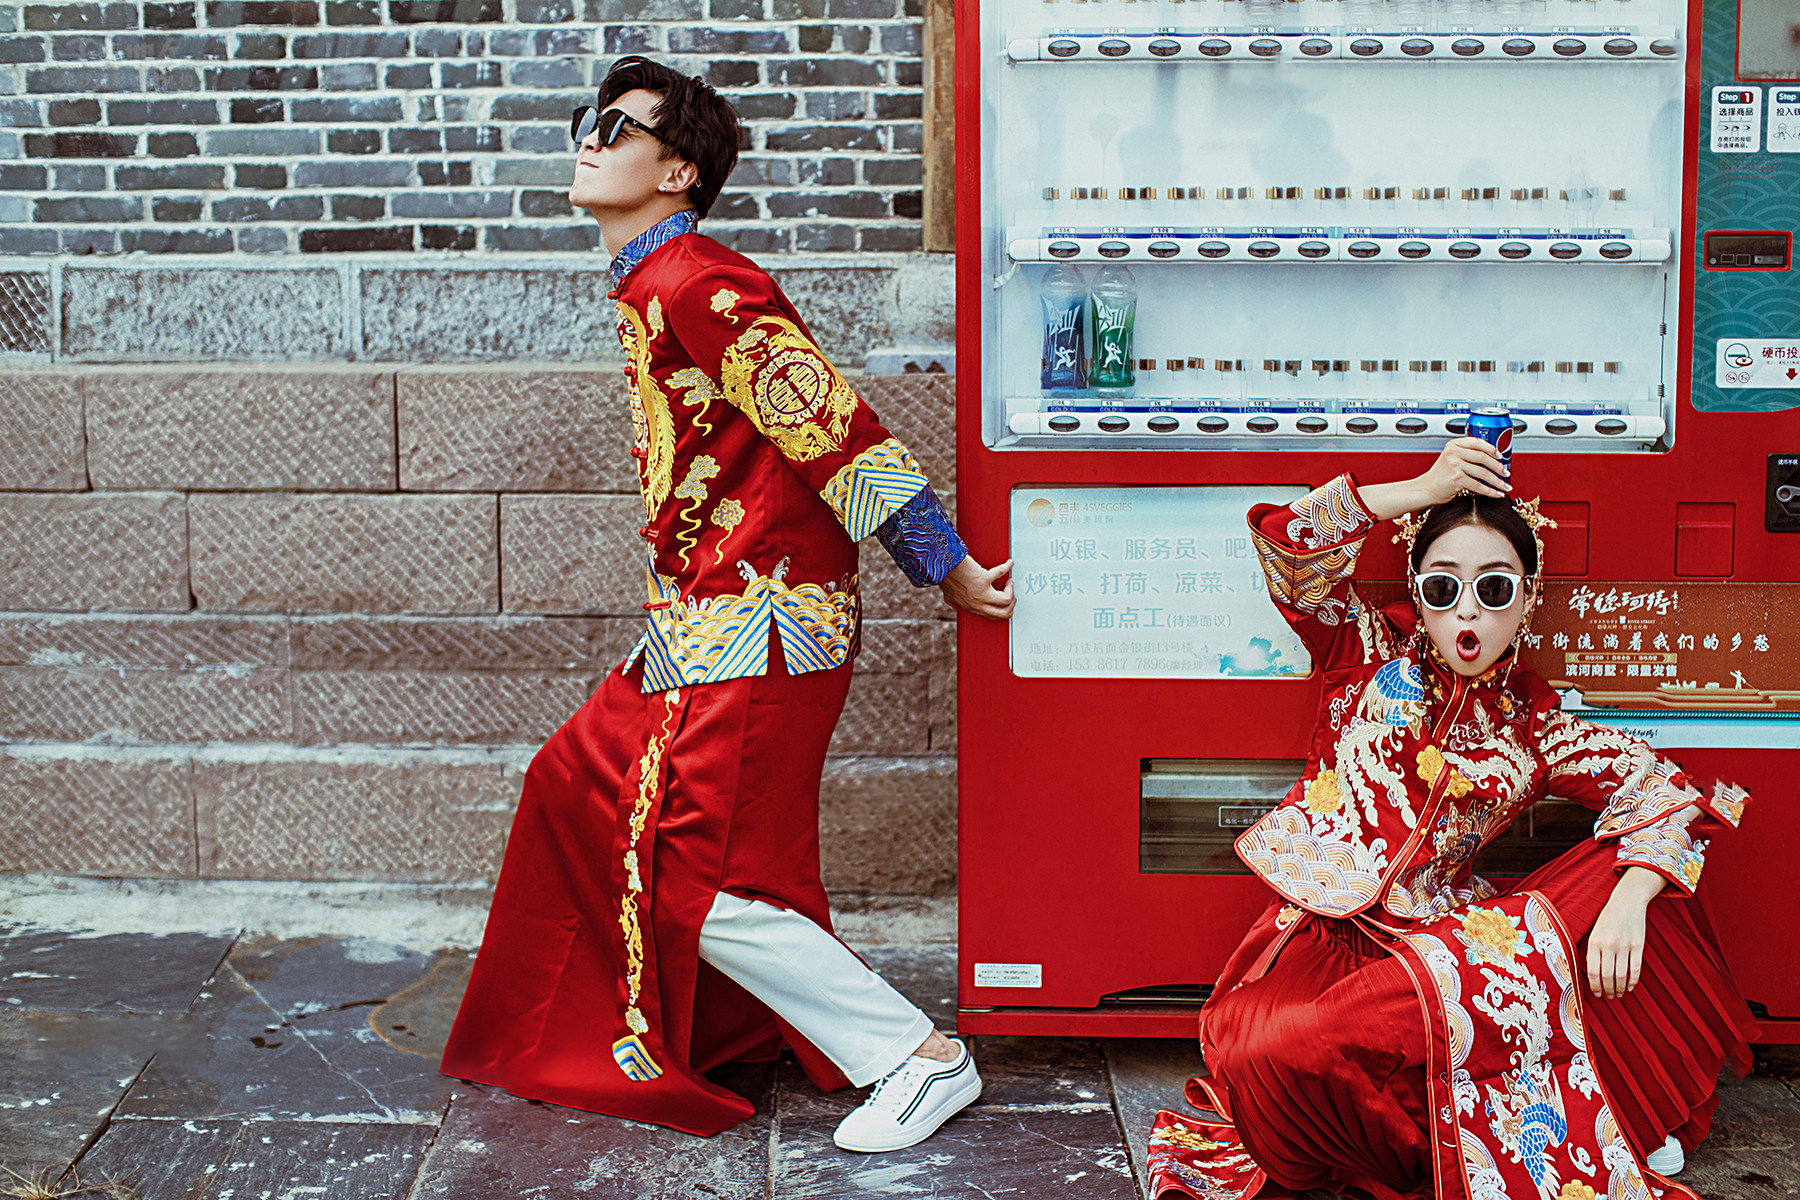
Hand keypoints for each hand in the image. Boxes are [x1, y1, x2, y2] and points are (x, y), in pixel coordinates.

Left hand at [940, 556, 1014, 619]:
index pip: (993, 616)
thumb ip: (953, 602)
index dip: (1003, 610)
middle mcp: (978, 603)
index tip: (1006, 601)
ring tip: (1008, 581)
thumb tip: (955, 604)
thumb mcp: (948, 595)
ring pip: (1006, 600)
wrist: (942, 566)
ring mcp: (981, 592)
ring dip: (1011, 590)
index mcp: (971, 607)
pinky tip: (1009, 564)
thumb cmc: (945, 577)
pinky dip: (1007, 567)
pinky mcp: (983, 578)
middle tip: (1010, 592)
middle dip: (1012, 603)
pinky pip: (1001, 573)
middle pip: (1004, 612)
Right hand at [1417, 437, 1510, 502]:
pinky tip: (1496, 494)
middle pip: (1483, 457)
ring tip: (1505, 486)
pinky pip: (1478, 485)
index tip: (1501, 456)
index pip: (1478, 442)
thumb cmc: (1441, 476)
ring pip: (1483, 472)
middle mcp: (1453, 453)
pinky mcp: (1456, 479)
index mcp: (1454, 444)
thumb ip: (1467, 455)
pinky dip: (1490, 491)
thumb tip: (1493, 460)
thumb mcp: (1451, 459)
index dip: (1492, 449)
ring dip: (1497, 481)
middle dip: (1498, 466)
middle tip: (1506, 473)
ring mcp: (1454, 465)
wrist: (1426, 489)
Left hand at [1586, 868, 1663, 998]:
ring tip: (1618, 994)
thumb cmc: (1608, 920)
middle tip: (1609, 997)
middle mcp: (1608, 945)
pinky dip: (1632, 981)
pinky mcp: (1638, 945)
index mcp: (1594, 942)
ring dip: (1619, 988)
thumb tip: (1593, 976)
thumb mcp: (1594, 933)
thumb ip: (1593, 952)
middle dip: (1607, 990)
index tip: (1597, 994)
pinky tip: (1629, 987)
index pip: (1592, 971)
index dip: (1594, 986)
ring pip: (1621, 975)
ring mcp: (1624, 945)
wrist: (1626, 902)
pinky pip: (1635, 968)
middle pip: (1607, 976)